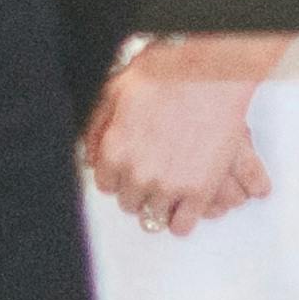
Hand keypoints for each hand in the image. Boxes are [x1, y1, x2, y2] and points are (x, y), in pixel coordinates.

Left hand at [83, 62, 268, 237]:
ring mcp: (169, 186)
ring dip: (158, 204)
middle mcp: (138, 174)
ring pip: (153, 216)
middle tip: (151, 173)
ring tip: (167, 190)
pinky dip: (181, 220)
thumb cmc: (167, 74)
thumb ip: (98, 127)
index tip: (127, 170)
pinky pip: (182, 226)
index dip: (118, 176)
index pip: (106, 184)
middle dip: (138, 188)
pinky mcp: (199, 192)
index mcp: (115, 152)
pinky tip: (183, 207)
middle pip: (129, 202)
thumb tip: (90, 154)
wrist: (208, 73)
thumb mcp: (116, 92)